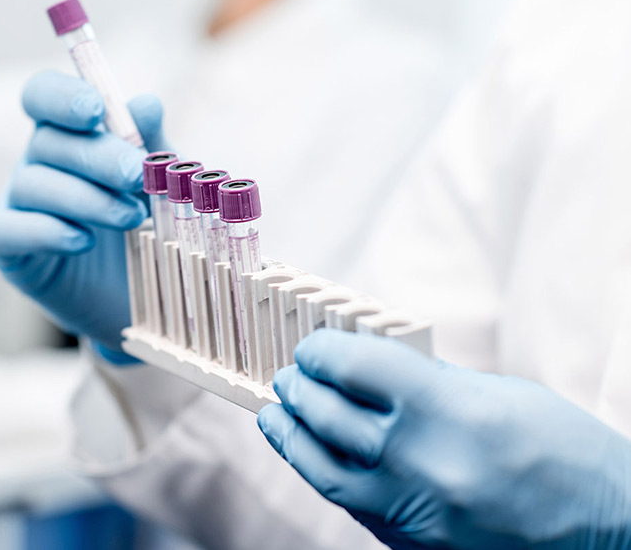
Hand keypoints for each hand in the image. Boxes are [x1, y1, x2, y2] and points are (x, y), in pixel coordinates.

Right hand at [0, 70, 167, 349]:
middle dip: (95, 156)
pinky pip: (8, 229)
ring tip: (131, 218)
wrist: (144, 293)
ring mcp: (19, 203)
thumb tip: (146, 103)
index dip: (62, 96)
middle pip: (47, 140)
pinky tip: (83, 241)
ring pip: (32, 184)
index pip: (43, 94)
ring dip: (85, 198)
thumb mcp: (160, 182)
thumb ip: (152, 144)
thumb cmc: (149, 225)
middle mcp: (38, 162)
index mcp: (69, 133)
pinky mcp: (10, 249)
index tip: (95, 111)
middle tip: (135, 176)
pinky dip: (46, 232)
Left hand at [258, 329, 630, 549]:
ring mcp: (416, 513)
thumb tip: (370, 364)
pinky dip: (324, 473)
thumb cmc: (565, 453)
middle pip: (329, 417)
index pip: (355, 368)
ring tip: (277, 414)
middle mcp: (424, 464)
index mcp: (450, 411)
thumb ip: (428, 379)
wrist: (609, 534)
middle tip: (289, 376)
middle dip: (300, 389)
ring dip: (291, 437)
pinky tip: (314, 454)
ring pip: (323, 470)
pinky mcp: (412, 546)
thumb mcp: (499, 394)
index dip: (322, 351)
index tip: (311, 346)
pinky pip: (351, 504)